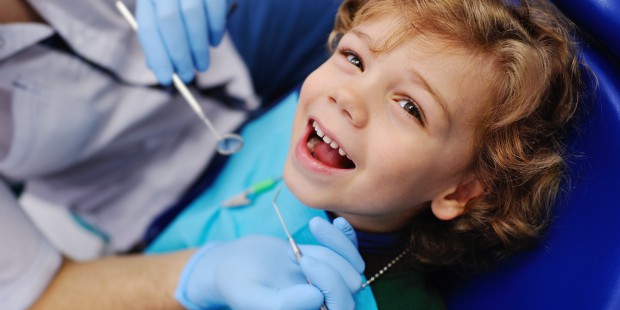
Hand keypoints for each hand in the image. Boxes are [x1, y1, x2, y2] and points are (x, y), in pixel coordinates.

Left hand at [135, 0, 228, 84]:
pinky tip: (214, 42)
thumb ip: (161, 39)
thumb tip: (161, 69)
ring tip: (202, 65)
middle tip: (187, 77)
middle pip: (168, 22)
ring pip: (192, 16)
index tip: (166, 80)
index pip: (148, 28)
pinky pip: (215, 9)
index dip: (157, 56)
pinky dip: (215, 31)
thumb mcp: (166, 17)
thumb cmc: (181, 4)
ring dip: (198, 48)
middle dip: (179, 55)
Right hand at [175, 232, 362, 309]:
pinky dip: (345, 235)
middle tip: (292, 252)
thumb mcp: (251, 296)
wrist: (233, 264)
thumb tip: (318, 298)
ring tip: (299, 241)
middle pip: (351, 283)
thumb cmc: (237, 284)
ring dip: (330, 246)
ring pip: (353, 264)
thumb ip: (282, 304)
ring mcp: (329, 284)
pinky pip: (350, 250)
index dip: (330, 282)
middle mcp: (324, 304)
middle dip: (328, 262)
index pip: (341, 305)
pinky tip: (337, 221)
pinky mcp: (328, 263)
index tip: (303, 259)